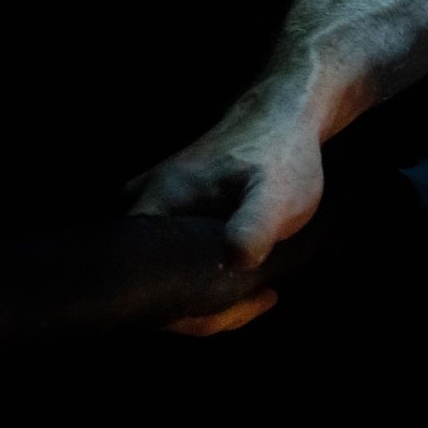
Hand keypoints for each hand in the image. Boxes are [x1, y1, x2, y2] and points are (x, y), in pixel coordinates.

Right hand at [122, 88, 324, 333]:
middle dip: (205, 309)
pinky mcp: (169, 209)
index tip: (235, 307)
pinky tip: (246, 276)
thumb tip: (237, 259)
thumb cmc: (281, 154)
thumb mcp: (277, 194)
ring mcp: (153, 206)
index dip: (186, 310)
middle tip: (260, 298)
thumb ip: (255, 225)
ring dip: (211, 297)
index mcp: (156, 203)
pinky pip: (176, 258)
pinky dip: (209, 276)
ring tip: (259, 292)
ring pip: (166, 275)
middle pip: (154, 285)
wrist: (285, 118)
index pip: (143, 282)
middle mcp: (142, 206)